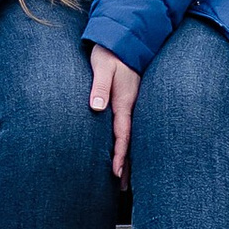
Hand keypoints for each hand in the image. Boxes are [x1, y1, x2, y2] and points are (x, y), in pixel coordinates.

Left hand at [87, 44, 140, 181]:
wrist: (124, 39)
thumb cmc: (110, 54)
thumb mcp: (103, 67)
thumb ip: (99, 87)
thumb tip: (96, 107)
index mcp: (124, 101)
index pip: (122, 135)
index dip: (120, 155)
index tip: (117, 174)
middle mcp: (131, 106)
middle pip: (130, 142)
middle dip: (128, 166)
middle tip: (123, 189)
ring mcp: (132, 105)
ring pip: (132, 137)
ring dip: (130, 158)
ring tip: (125, 180)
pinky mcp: (129, 101)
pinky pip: (130, 127)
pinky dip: (129, 144)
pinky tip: (126, 152)